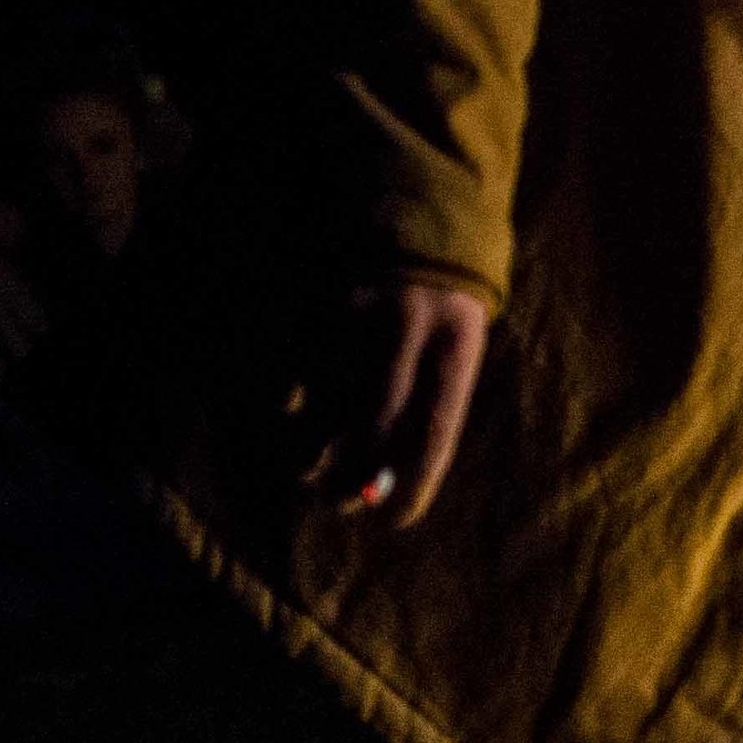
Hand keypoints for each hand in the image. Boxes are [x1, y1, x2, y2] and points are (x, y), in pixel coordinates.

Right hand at [290, 277, 496, 525]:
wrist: (418, 221)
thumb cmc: (441, 310)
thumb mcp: (456, 349)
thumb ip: (426, 409)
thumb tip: (380, 486)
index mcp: (457, 343)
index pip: (434, 433)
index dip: (413, 486)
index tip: (395, 521)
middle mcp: (406, 329)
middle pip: (375, 425)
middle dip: (353, 477)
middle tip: (338, 504)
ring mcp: (355, 314)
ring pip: (324, 404)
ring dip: (309, 452)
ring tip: (308, 473)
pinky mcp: (314, 304)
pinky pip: (289, 370)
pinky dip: (285, 406)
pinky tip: (290, 419)